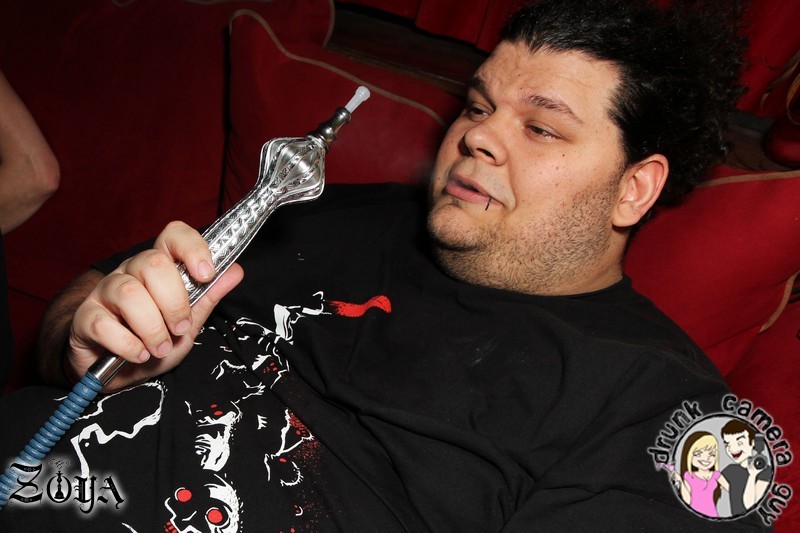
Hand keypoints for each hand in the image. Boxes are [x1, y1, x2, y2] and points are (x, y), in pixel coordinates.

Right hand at [66, 221, 243, 390]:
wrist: (117, 371)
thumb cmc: (154, 341)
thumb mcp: (188, 322)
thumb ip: (208, 297)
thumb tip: (235, 270)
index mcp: (159, 268)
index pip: (173, 236)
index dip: (192, 248)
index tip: (206, 274)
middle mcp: (131, 272)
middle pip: (153, 264)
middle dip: (174, 303)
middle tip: (179, 329)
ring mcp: (105, 292)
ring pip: (130, 293)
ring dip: (152, 328)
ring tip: (158, 348)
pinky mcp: (85, 317)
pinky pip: (104, 324)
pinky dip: (127, 344)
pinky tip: (137, 354)